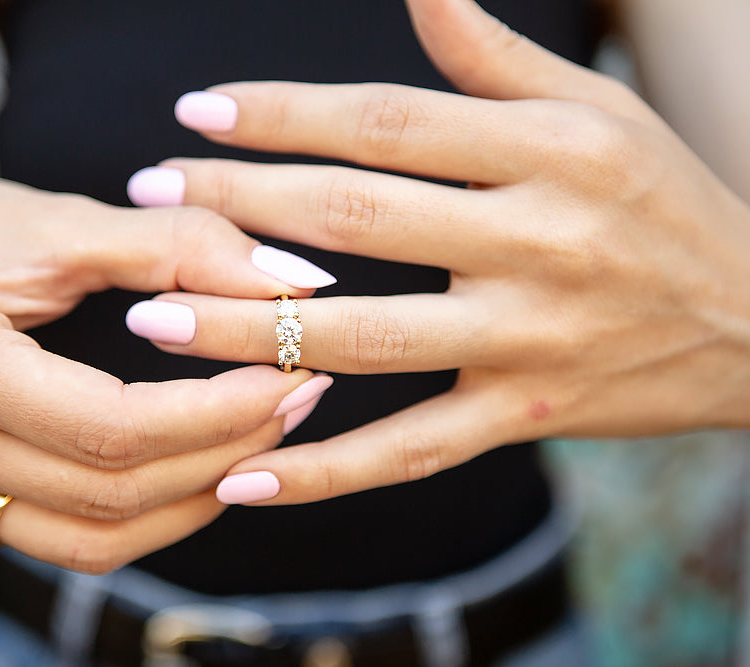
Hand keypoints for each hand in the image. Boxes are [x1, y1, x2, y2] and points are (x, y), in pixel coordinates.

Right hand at [0, 167, 334, 570]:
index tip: (294, 373)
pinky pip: (74, 539)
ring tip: (269, 434)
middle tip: (302, 395)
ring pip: (100, 534)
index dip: (218, 411)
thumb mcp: (68, 219)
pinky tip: (207, 468)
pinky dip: (153, 515)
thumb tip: (301, 280)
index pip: (111, 423)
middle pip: (113, 486)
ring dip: (200, 494)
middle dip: (227, 450)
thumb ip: (184, 246)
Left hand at [124, 0, 749, 505]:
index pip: (387, 123)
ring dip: (248, 331)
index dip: (284, 114)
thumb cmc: (660, 201)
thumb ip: (494, 54)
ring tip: (154, 321)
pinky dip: (322, 470)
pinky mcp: (522, 418)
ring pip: (364, 337)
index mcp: (551, 149)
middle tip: (149, 201)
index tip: (198, 114)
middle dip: (239, 209)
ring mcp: (527, 339)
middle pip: (357, 221)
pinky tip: (238, 476)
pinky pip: (407, 451)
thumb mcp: (594, 111)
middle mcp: (539, 242)